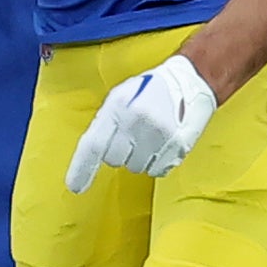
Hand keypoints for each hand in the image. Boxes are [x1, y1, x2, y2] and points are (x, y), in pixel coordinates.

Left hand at [65, 54, 218, 192]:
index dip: (82, 168)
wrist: (190, 80)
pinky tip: (163, 143)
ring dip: (140, 157)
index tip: (75, 187)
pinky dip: (158, 162)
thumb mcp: (121, 96)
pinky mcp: (177, 147)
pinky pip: (158, 170)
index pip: (93, 144)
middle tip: (132, 135)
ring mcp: (158, 136)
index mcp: (118, 106)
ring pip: (136, 168)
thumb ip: (106, 122)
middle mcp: (136, 122)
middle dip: (119, 152)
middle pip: (114, 160)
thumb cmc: (151, 89)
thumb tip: (92, 152)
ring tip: (151, 136)